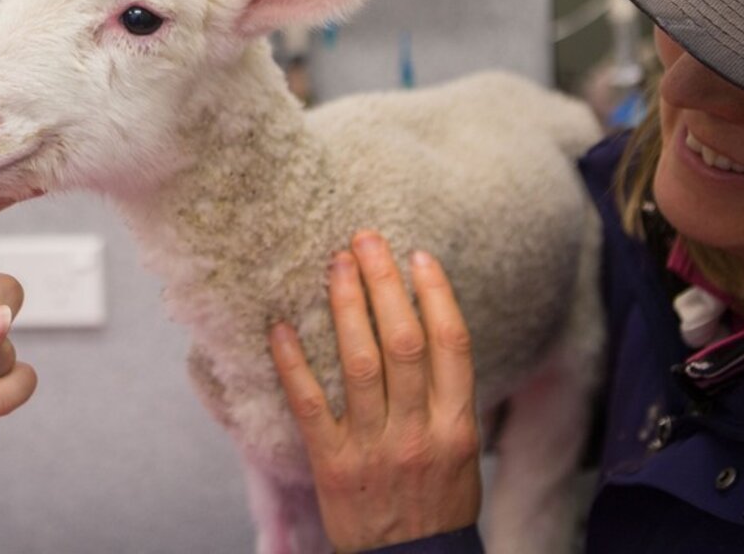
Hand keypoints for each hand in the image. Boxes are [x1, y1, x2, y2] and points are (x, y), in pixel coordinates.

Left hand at [268, 232, 481, 552]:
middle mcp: (418, 432)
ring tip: (335, 264)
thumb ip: (447, 398)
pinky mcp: (332, 465)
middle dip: (384, 284)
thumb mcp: (462, 453)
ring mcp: (374, 448)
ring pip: (360, 362)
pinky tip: (281, 328)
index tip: (417, 256)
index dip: (436, 294)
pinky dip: (293, 363)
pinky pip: (309, 404)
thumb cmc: (436, 504)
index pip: (452, 345)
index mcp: (457, 426)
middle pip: (404, 342)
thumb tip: (428, 329)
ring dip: (346, 306)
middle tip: (365, 240)